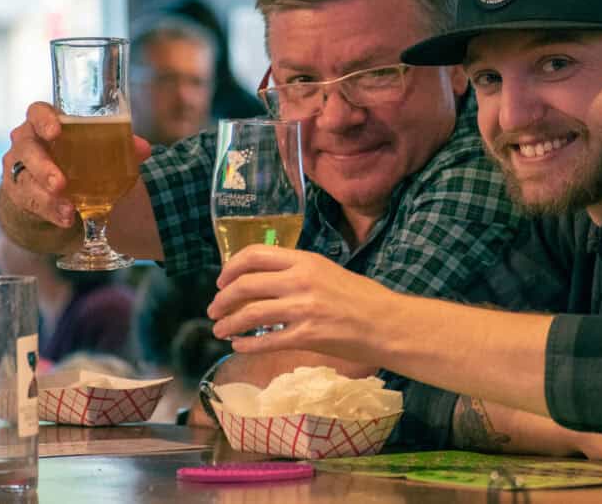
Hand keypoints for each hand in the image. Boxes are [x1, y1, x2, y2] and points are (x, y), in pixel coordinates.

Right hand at [1, 102, 150, 226]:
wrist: (53, 186)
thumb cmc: (76, 156)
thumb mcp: (96, 149)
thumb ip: (121, 146)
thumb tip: (144, 149)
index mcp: (45, 123)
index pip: (37, 113)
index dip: (43, 120)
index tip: (56, 131)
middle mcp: (27, 142)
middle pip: (27, 149)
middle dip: (43, 168)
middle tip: (61, 183)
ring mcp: (18, 168)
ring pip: (24, 180)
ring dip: (46, 197)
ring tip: (68, 209)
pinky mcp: (17, 192)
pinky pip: (29, 202)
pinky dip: (50, 212)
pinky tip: (66, 219)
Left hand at [206, 245, 399, 359]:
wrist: (387, 324)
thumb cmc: (362, 298)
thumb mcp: (328, 271)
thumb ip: (298, 272)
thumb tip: (265, 279)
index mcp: (305, 261)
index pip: (255, 255)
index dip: (231, 268)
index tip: (222, 280)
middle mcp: (300, 281)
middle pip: (245, 285)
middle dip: (222, 299)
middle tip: (214, 309)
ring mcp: (303, 309)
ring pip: (251, 314)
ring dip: (229, 323)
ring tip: (220, 330)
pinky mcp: (307, 336)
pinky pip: (267, 341)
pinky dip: (247, 344)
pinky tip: (239, 346)